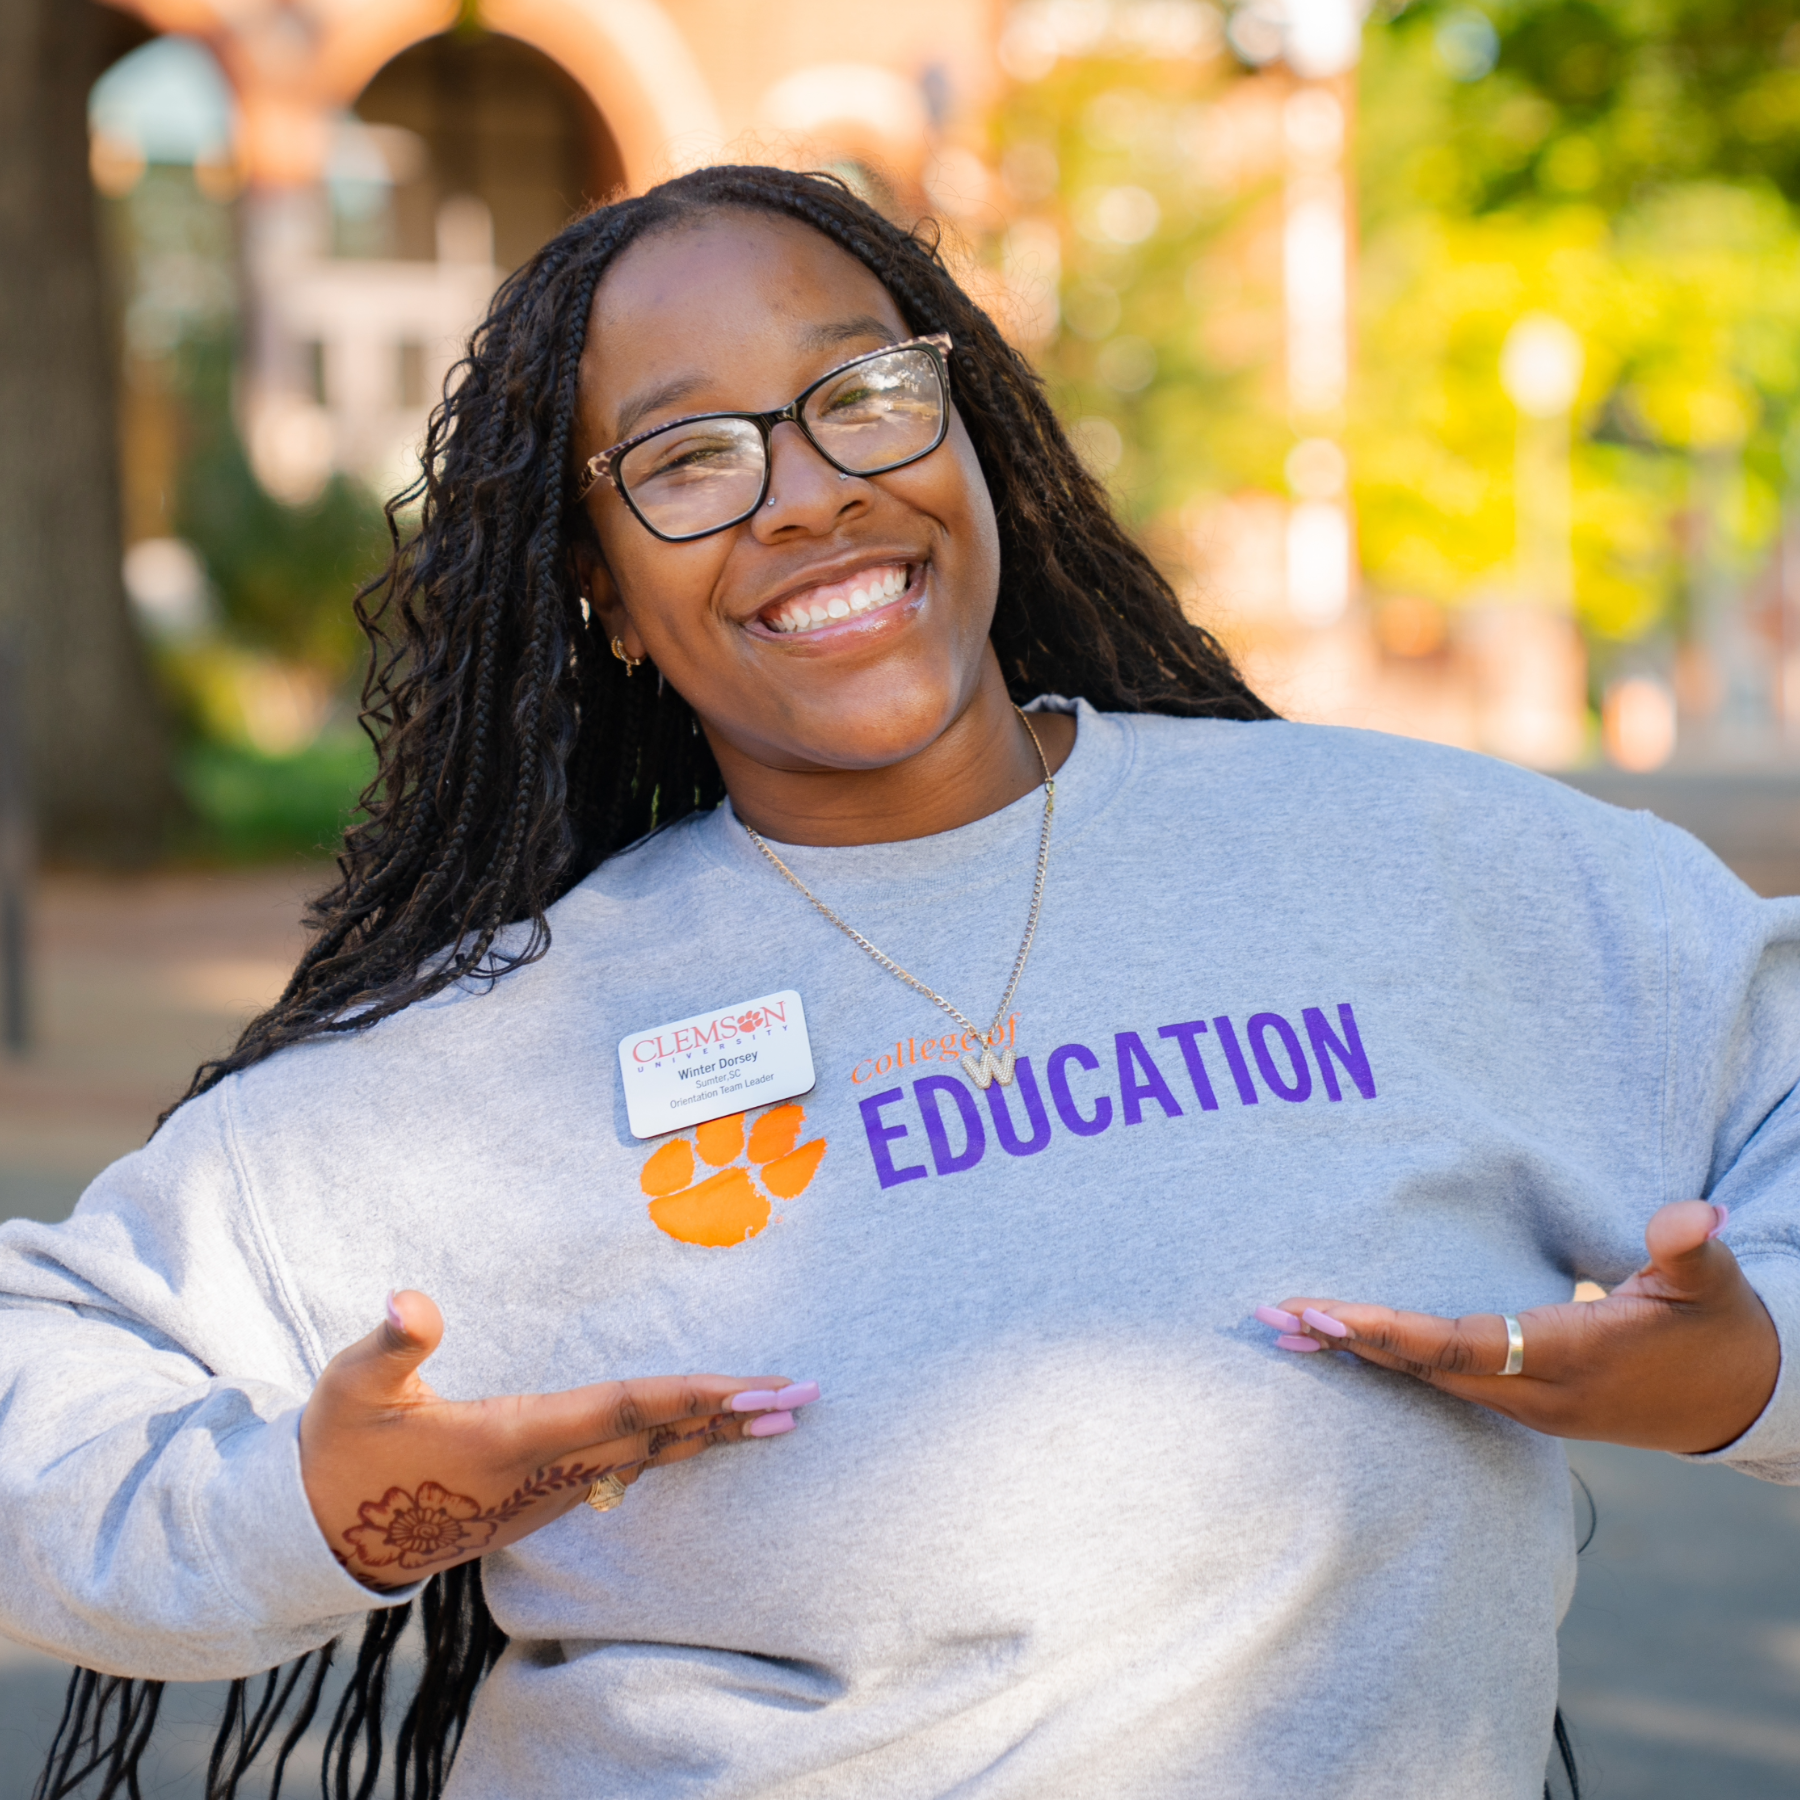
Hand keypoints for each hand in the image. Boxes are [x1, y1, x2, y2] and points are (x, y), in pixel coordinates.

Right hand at [299, 1290, 817, 1589]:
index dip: (692, 1397)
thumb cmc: (342, 1454)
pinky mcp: (545, 1494)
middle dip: (735, 1417)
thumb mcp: (350, 1392)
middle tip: (807, 1398)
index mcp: (515, 1438)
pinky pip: (631, 1467)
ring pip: (652, 1457)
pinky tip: (710, 1431)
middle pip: (658, 1438)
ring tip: (782, 1413)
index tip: (754, 1389)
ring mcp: (551, 1489)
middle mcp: (549, 1471)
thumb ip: (388, 1347)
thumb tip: (408, 1300)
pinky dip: (680, 1445)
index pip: (623, 1411)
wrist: (328, 1537)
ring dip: (718, 1433)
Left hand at [1256, 1201, 1778, 1454]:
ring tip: (1282, 1328)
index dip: (1395, 1332)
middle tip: (1273, 1315)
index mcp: (1571, 1358)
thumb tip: (1691, 1216)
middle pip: (1424, 1369)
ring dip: (1356, 1353)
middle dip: (1349, 1342)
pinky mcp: (1522, 1405)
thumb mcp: (1711, 1286)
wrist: (1741, 1401)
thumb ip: (1688, 1249)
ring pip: (1425, 1381)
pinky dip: (1389, 1361)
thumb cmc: (1718, 1331)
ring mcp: (1525, 1407)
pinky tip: (1341, 1345)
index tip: (1333, 1312)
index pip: (1464, 1346)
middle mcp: (1535, 1394)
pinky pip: (1441, 1382)